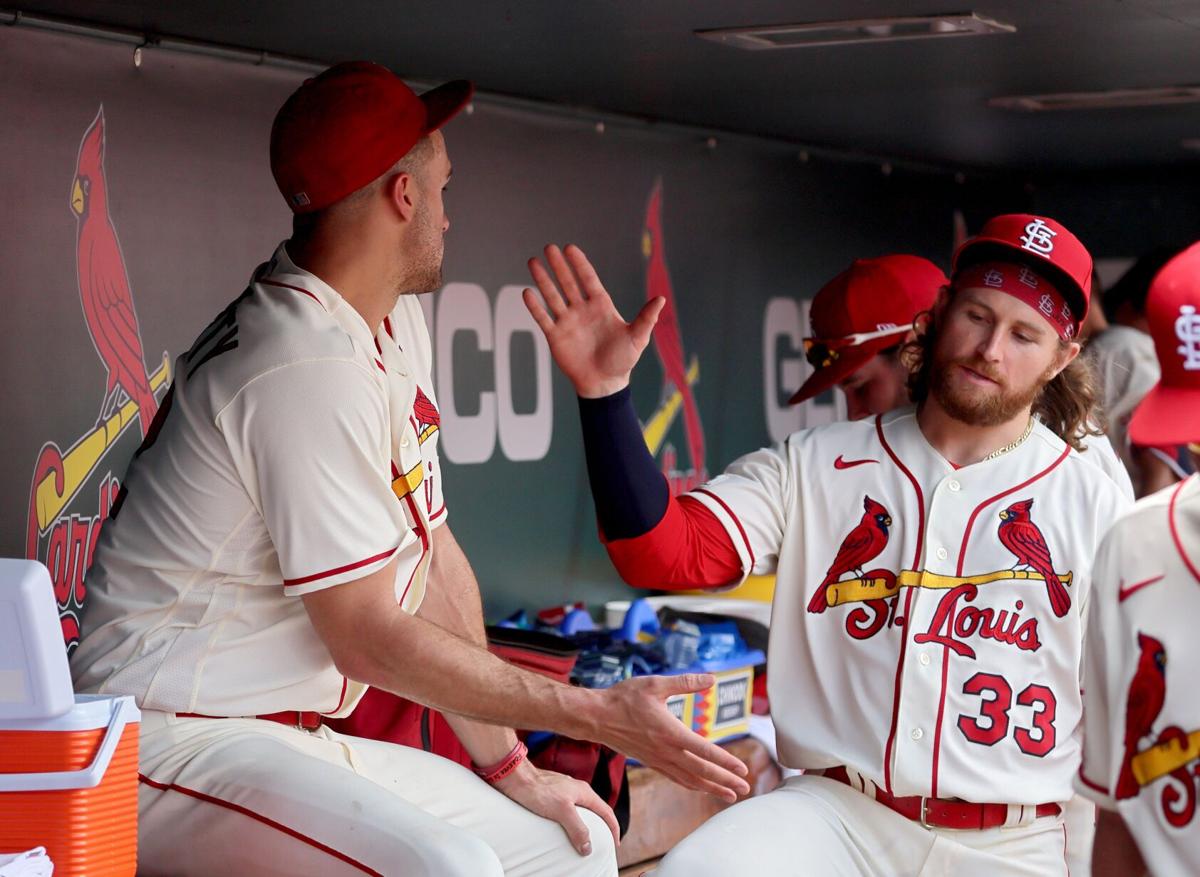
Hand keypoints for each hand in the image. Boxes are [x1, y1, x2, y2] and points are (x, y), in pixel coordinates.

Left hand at [492, 758, 620, 856]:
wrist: (515, 776)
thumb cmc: (537, 789)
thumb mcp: (562, 811)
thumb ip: (577, 828)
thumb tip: (588, 847)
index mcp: (584, 791)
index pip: (606, 811)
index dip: (613, 828)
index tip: (615, 843)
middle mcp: (576, 789)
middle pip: (595, 809)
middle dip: (601, 825)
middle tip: (602, 841)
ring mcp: (564, 790)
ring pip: (581, 809)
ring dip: (585, 823)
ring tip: (583, 837)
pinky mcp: (551, 793)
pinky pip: (567, 809)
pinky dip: (571, 820)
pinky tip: (563, 827)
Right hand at [524, 244, 665, 397]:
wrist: (604, 384)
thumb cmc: (622, 361)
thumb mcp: (637, 338)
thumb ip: (646, 318)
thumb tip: (661, 299)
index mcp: (601, 306)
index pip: (588, 279)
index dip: (579, 263)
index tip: (570, 248)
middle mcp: (582, 310)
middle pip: (568, 283)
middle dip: (559, 266)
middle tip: (549, 248)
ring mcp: (568, 322)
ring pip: (552, 296)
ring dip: (543, 280)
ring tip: (533, 262)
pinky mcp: (556, 336)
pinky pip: (543, 318)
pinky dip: (535, 306)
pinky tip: (527, 292)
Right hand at [597, 673, 750, 801]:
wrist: (596, 716)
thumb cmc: (624, 698)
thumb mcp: (656, 684)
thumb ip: (685, 682)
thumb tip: (711, 678)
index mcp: (670, 732)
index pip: (704, 750)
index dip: (725, 762)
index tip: (742, 770)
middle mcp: (666, 751)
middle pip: (701, 771)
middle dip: (725, 781)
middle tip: (745, 789)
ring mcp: (657, 759)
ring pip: (689, 779)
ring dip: (711, 788)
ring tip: (730, 796)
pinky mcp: (650, 762)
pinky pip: (676, 778)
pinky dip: (692, 785)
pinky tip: (701, 787)